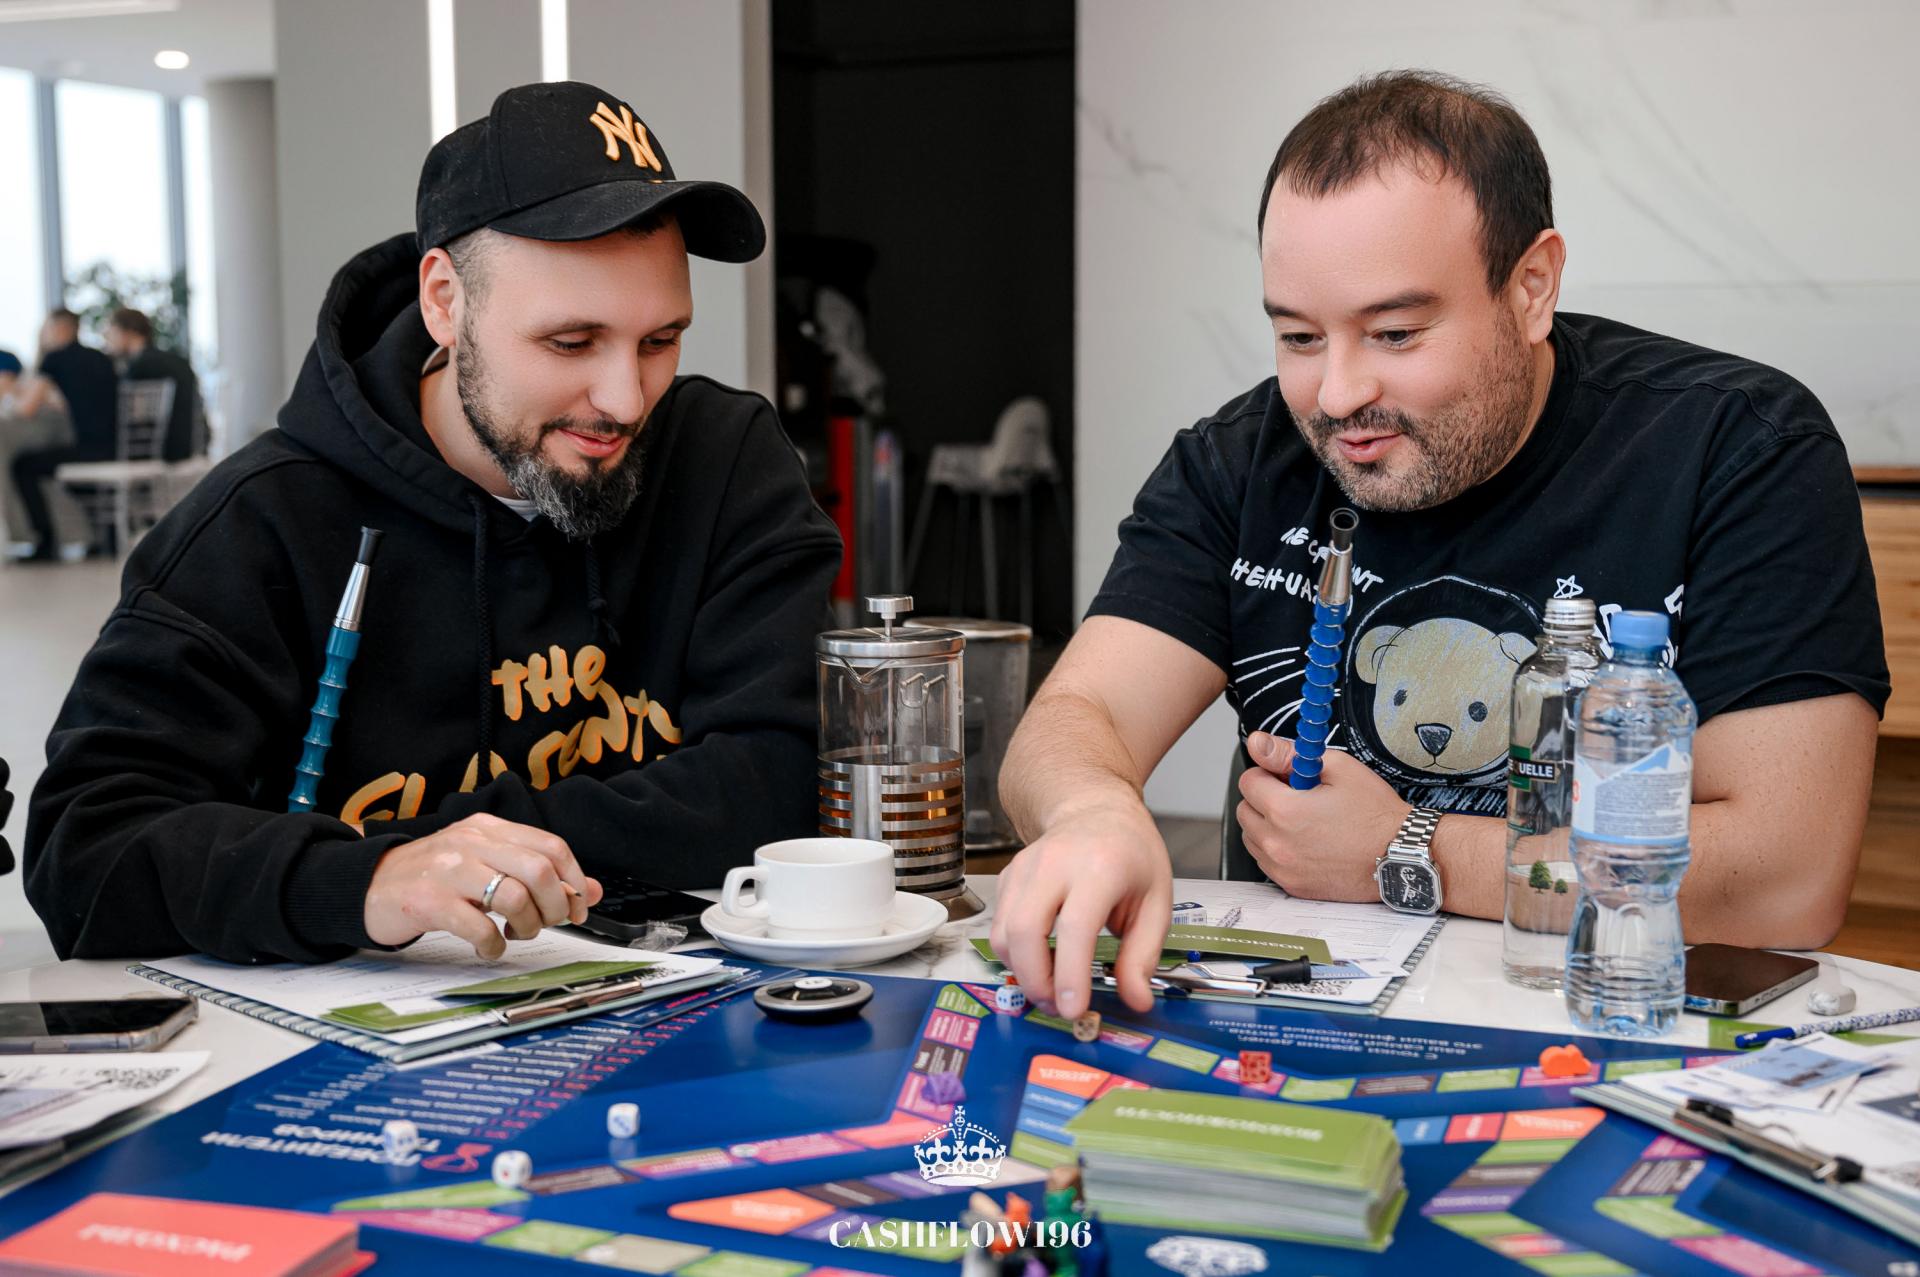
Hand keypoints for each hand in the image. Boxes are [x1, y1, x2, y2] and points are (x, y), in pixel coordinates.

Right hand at [363, 814, 604, 957]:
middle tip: (547, 923)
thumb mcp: (484, 864)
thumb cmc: (433, 877)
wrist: (369, 886)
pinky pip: (480, 927)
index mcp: (488, 829)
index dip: (574, 880)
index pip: (552, 846)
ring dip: (528, 926)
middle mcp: (471, 843)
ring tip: (515, 934)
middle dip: (555, 906)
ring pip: (515, 897)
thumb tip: (590, 892)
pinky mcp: (430, 902)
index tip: (578, 906)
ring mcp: (450, 871)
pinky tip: (489, 947)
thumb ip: (535, 872)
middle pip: (539, 870)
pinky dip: (494, 945)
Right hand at [989, 805, 1171, 1017]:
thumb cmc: (1130, 855)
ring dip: (1022, 972)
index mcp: (1100, 867)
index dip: (1070, 974)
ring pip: (1003, 932)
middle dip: (1036, 981)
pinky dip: (1015, 954)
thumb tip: (1136, 1000)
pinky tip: (1041, 961)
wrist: (1095, 809)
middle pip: (1025, 931)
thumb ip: (1143, 954)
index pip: (1075, 927)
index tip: (1075, 1010)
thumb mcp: (1156, 901)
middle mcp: (1055, 864)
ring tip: (1051, 989)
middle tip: (1058, 1007)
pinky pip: (1000, 925)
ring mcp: (1024, 867)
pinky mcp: (1008, 876)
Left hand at [1236, 732, 1408, 901]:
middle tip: (1299, 798)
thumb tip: (1258, 744)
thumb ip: (1289, 754)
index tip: (1288, 777)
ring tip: (1305, 822)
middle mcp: (1277, 844)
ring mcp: (1283, 869)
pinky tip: (1307, 843)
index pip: (1248, 782)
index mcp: (1284, 811)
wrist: (1402, 856)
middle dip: (1265, 799)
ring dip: (1268, 826)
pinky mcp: (1292, 886)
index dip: (1269, 773)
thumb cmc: (1376, 814)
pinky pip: (1267, 862)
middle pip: (1246, 811)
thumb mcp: (1338, 768)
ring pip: (1252, 839)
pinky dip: (1278, 850)